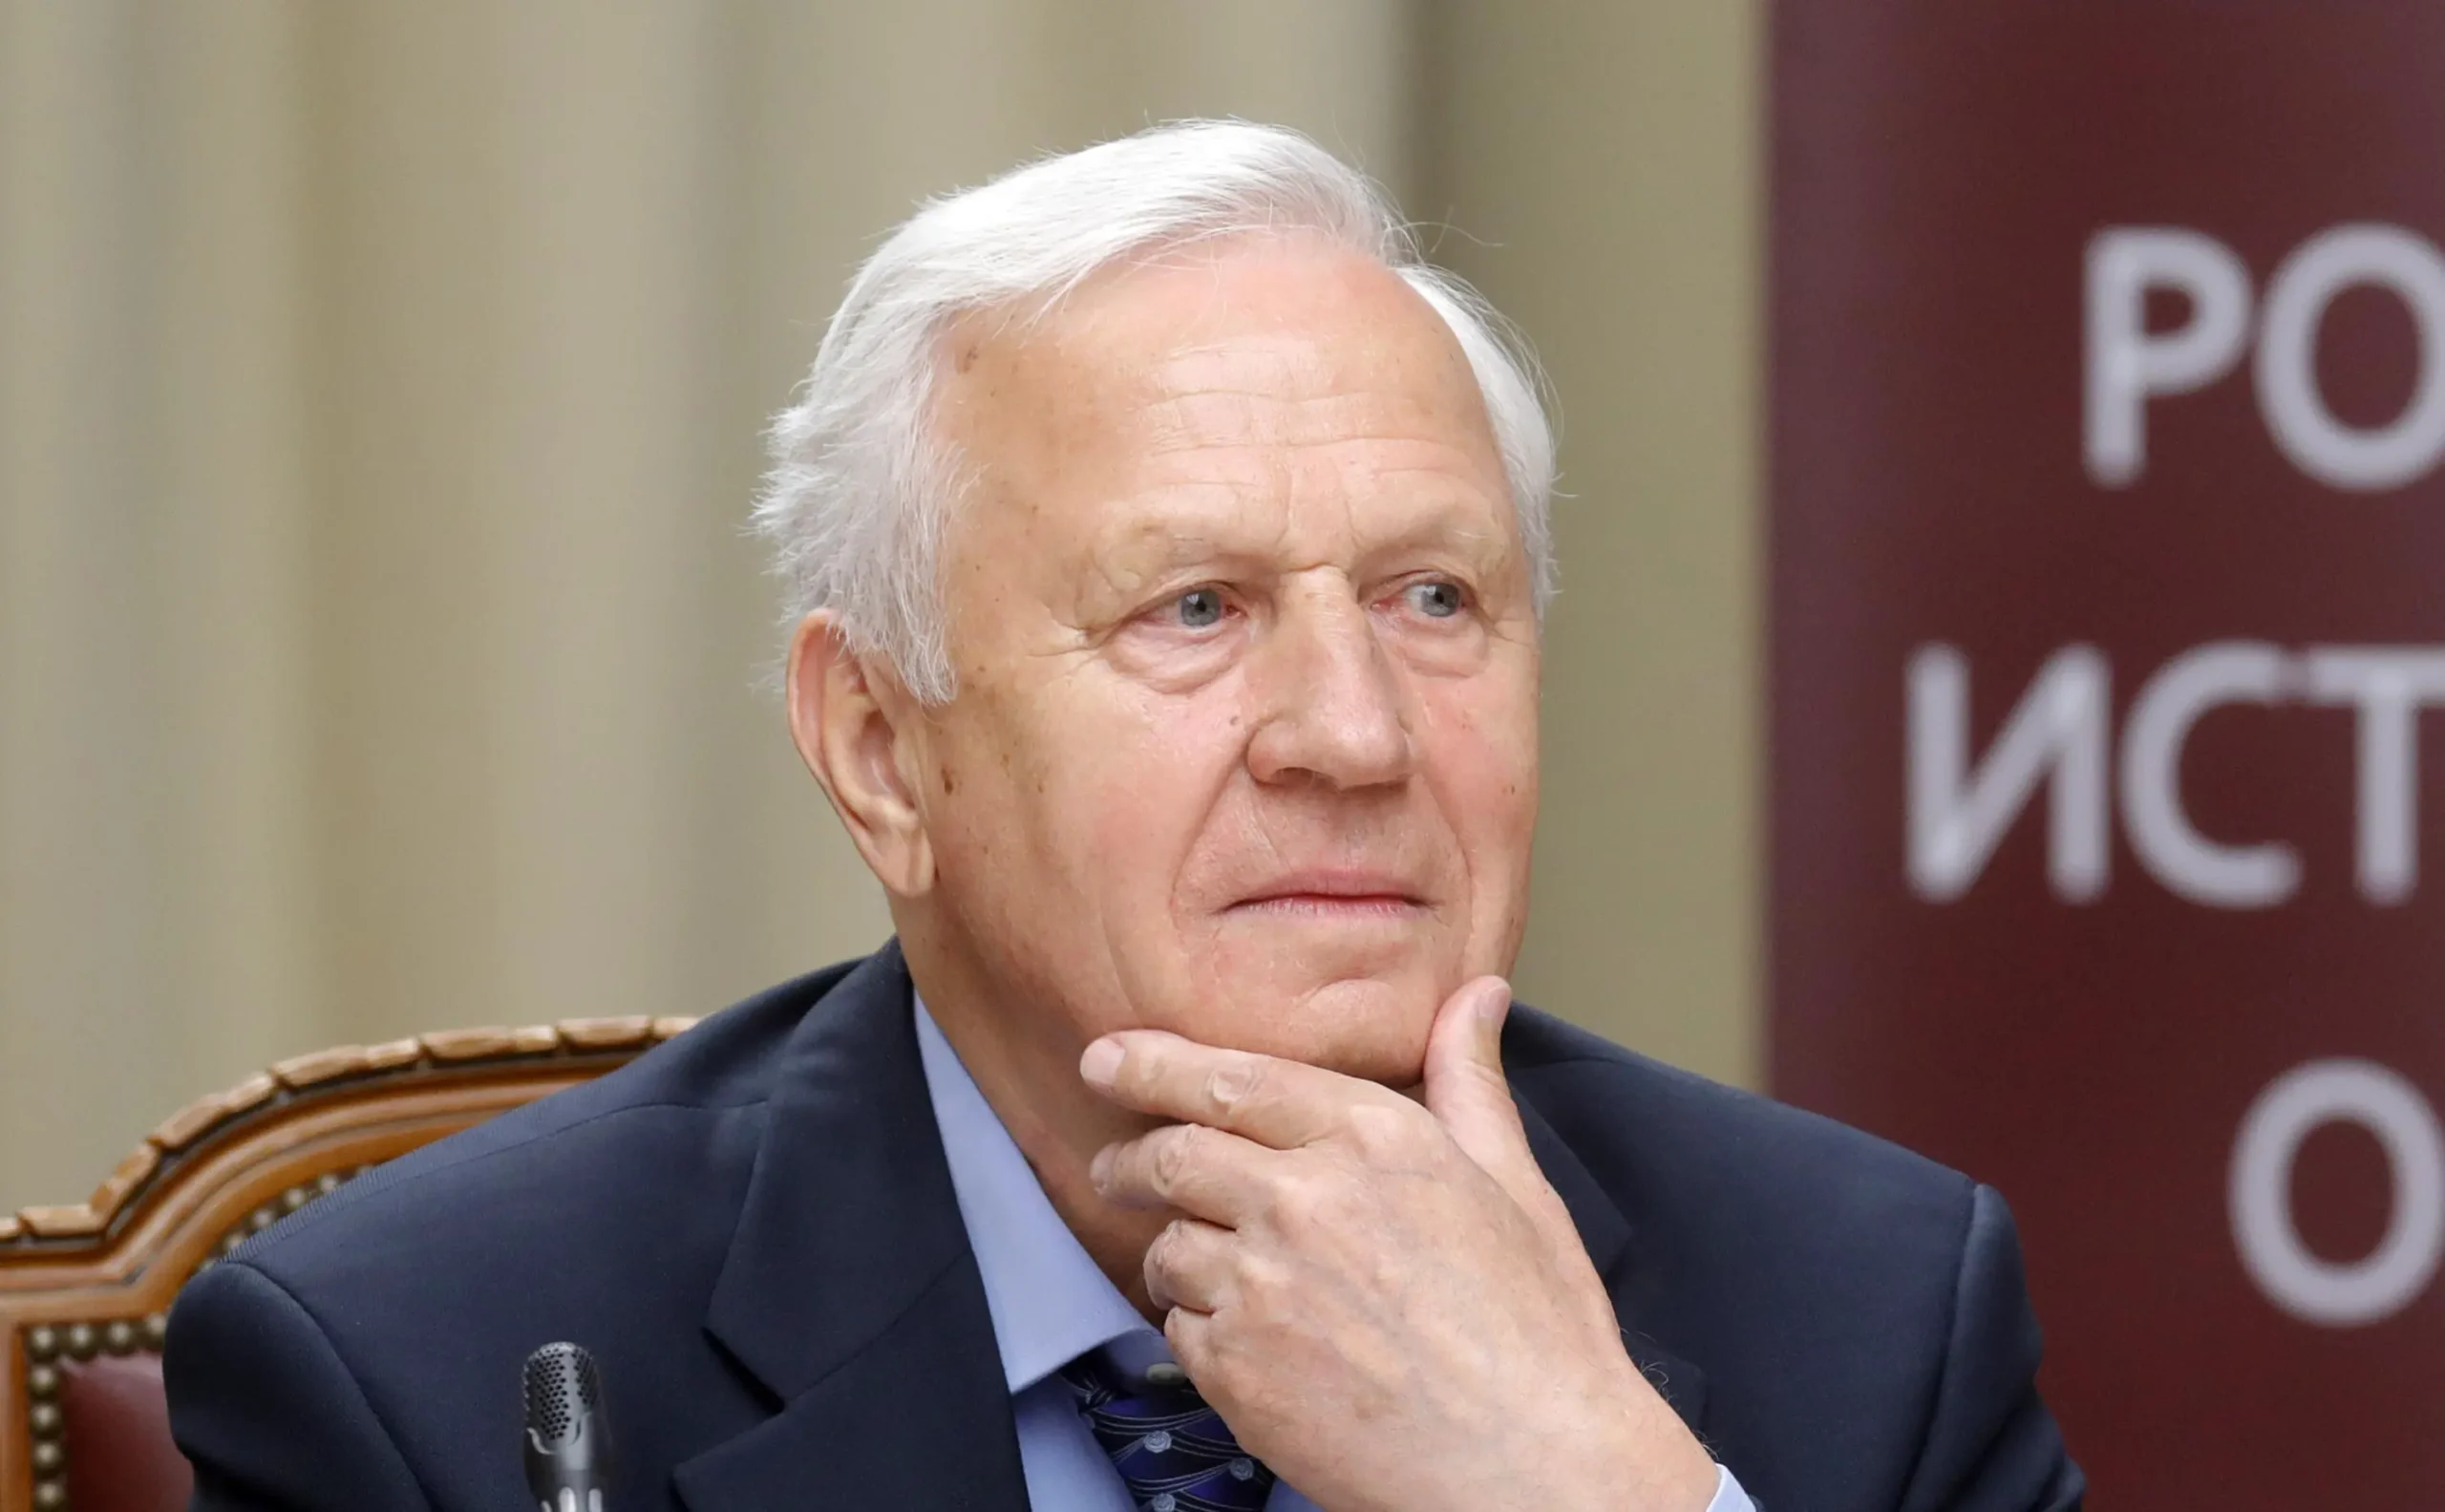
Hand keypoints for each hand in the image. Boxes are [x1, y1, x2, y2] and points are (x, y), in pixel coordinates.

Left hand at [1079, 977, 1718, 1511]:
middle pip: (1172, 1155)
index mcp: (1371, 1138)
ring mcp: (1262, 1286)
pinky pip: (1180, 1330)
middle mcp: (1303, 1199)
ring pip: (1168, 1247)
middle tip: (1114, 1170)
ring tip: (1208, 1273)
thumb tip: (1476, 996)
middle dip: (1129, 1160)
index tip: (1107, 1061)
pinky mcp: (1237, 1369)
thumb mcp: (1515, 1185)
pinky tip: (1247, 1343)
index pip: (1229, 1079)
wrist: (1530, 1465)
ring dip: (1174, 1254)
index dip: (1152, 1064)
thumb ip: (1470, 1084)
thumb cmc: (1535, 1332)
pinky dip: (1199, 1331)